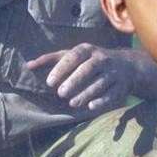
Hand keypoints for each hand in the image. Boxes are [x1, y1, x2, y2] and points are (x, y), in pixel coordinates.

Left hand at [28, 44, 142, 110]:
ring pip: (100, 82)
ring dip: (86, 93)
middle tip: (60, 94)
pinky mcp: (121, 86)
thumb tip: (28, 65)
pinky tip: (91, 107)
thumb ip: (51, 60)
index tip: (49, 82)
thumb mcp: (73, 56)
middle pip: (88, 69)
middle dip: (74, 81)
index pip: (74, 56)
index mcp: (88, 50)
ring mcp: (113, 72)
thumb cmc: (91, 61)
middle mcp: (101, 59)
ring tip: (72, 103)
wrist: (128, 66)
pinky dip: (102, 100)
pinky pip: (112, 93)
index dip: (62, 68)